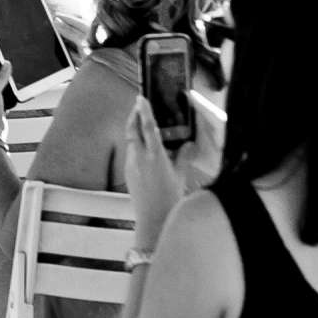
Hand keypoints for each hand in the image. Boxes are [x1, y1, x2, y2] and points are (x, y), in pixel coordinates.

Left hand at [121, 101, 185, 248]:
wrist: (153, 219)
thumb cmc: (170, 199)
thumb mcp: (180, 176)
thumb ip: (183, 157)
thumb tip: (189, 144)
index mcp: (155, 156)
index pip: (148, 127)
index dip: (144, 111)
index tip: (140, 98)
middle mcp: (140, 158)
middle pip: (132, 130)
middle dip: (134, 115)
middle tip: (137, 104)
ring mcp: (131, 165)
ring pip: (130, 141)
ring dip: (134, 129)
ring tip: (140, 120)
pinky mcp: (128, 173)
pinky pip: (131, 152)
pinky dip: (136, 144)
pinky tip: (143, 145)